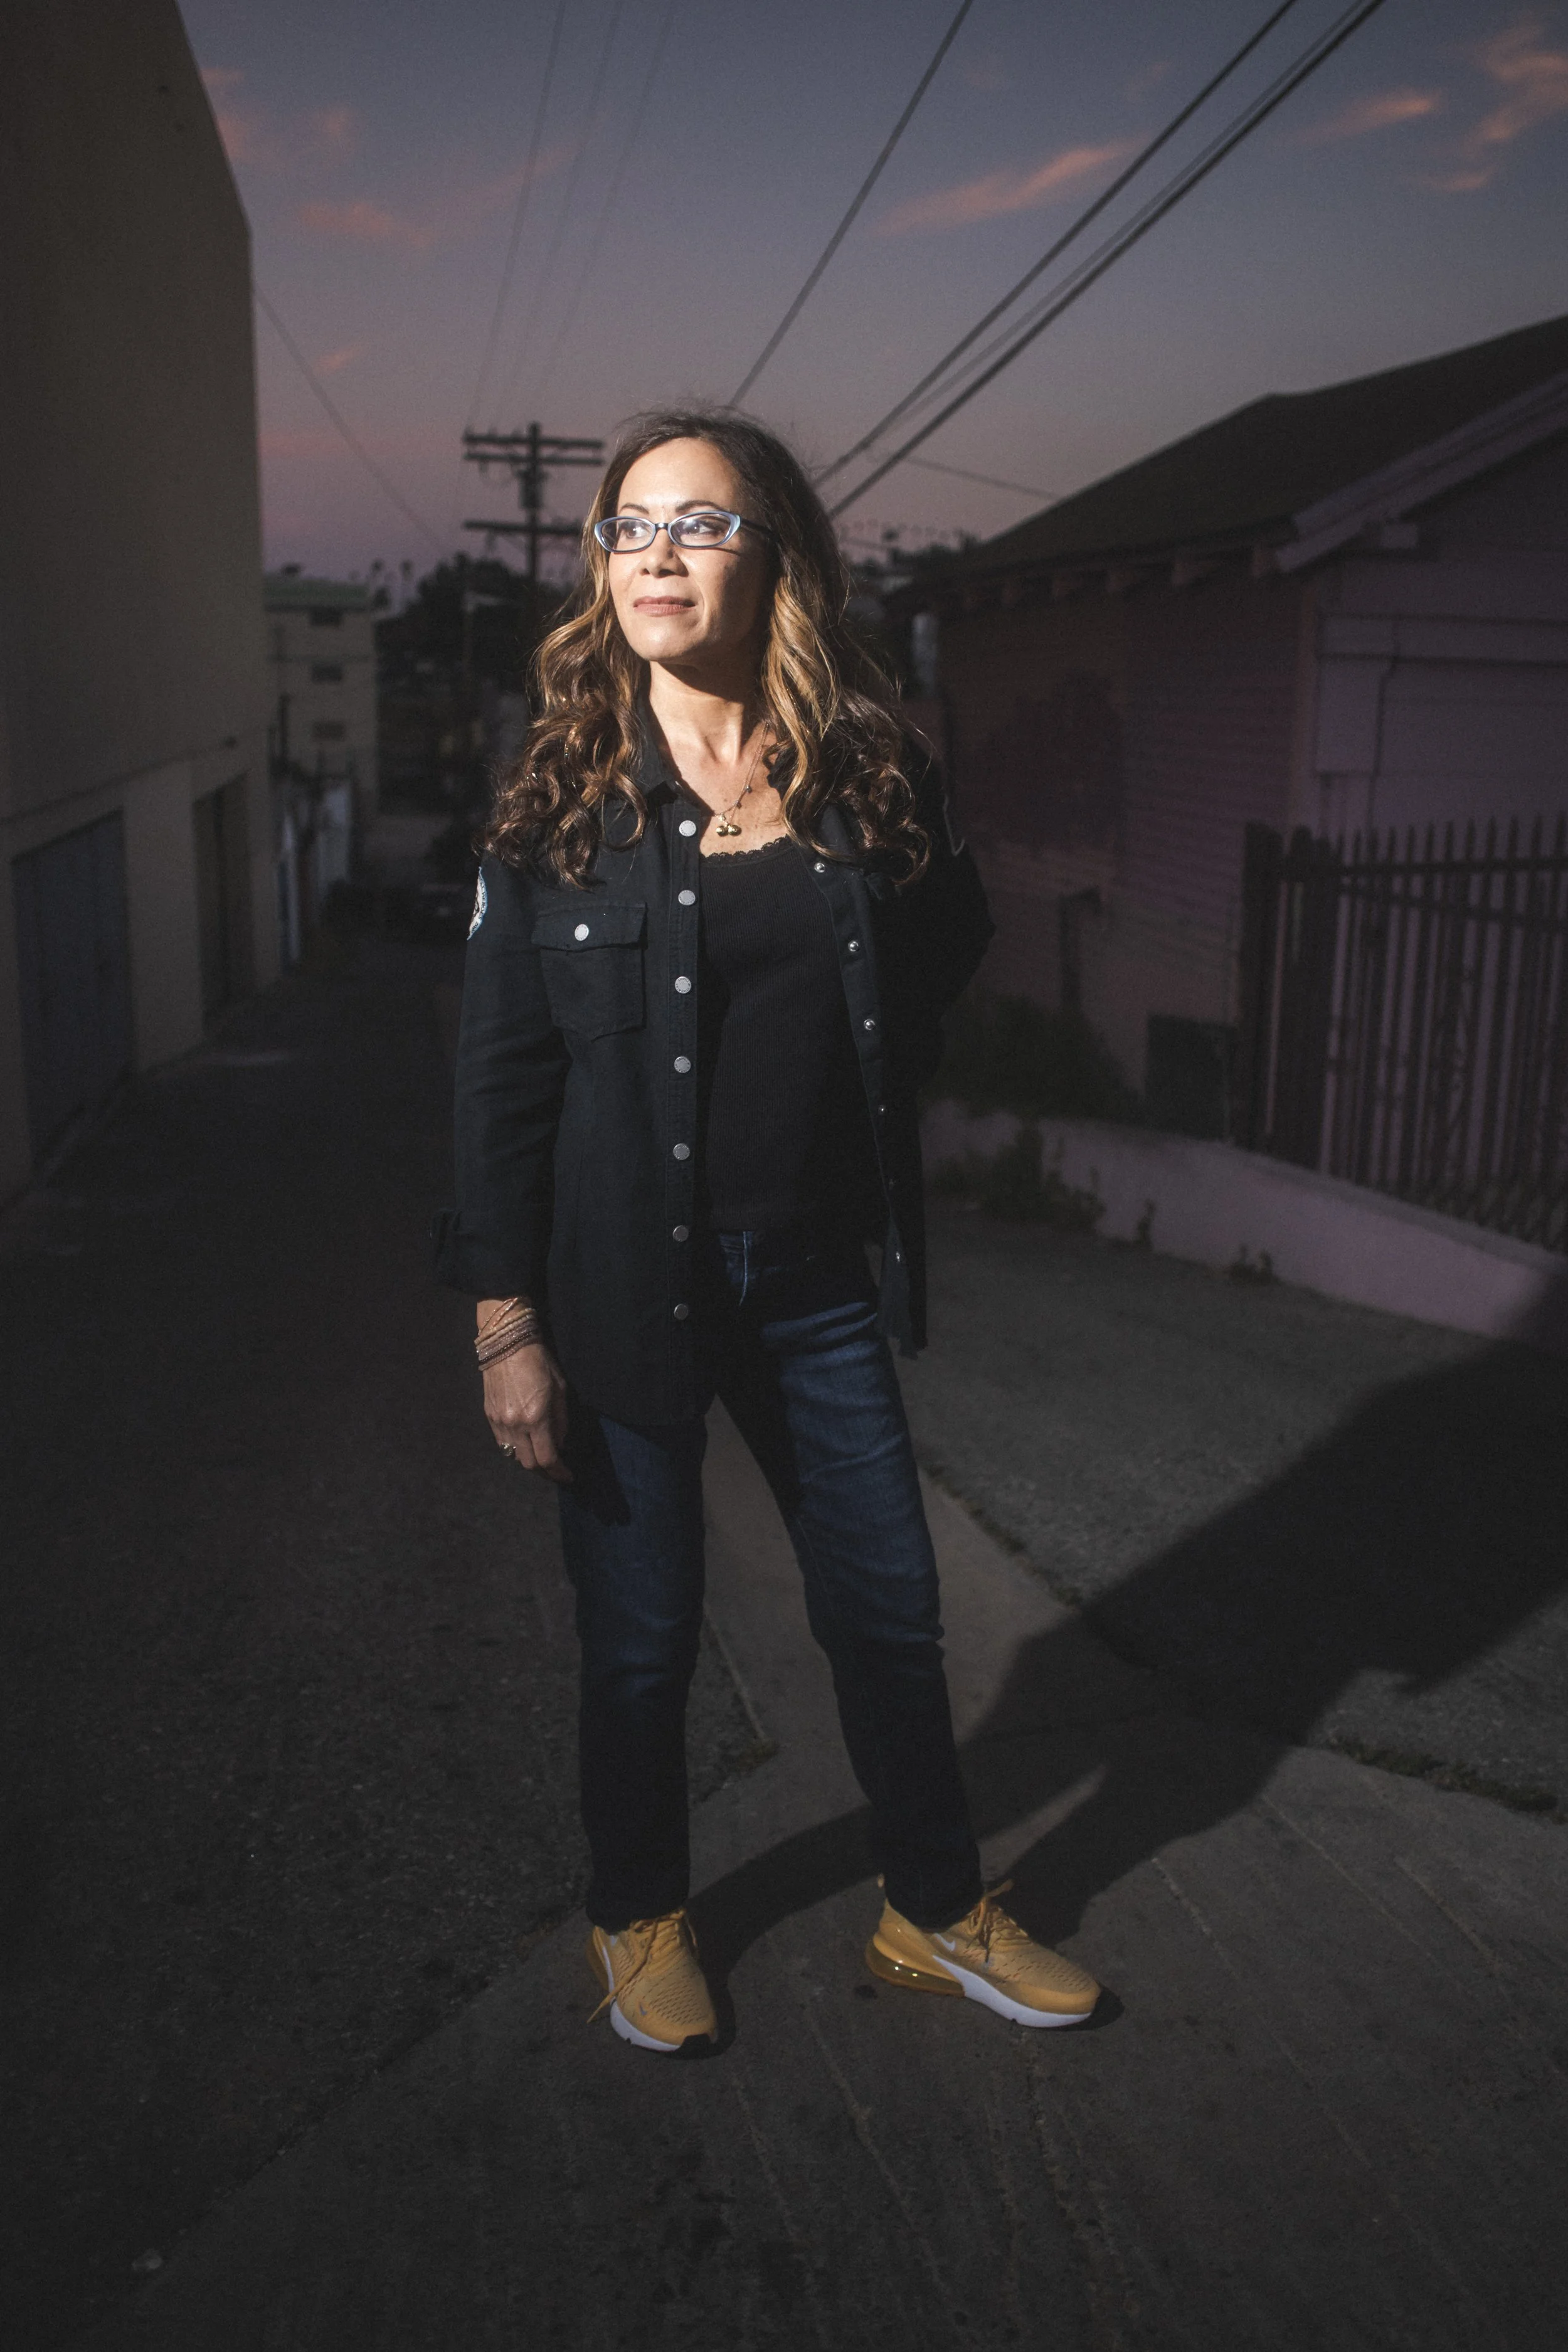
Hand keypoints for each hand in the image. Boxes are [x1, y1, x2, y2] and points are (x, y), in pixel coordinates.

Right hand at [482, 1341, 571, 1482]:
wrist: (506, 1343)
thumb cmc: (539, 1362)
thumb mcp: (560, 1390)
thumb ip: (561, 1421)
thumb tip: (560, 1443)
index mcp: (536, 1418)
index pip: (548, 1458)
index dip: (559, 1472)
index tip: (568, 1476)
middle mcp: (515, 1425)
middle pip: (529, 1464)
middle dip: (545, 1471)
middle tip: (556, 1470)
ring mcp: (499, 1422)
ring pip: (514, 1455)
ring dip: (529, 1460)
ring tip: (541, 1456)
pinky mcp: (489, 1416)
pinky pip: (502, 1443)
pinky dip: (515, 1448)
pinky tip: (525, 1442)